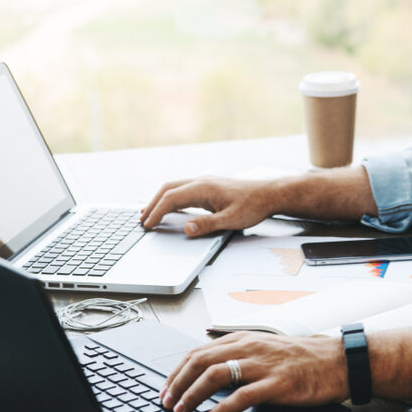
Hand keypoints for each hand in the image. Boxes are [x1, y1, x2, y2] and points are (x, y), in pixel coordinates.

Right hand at [140, 177, 273, 236]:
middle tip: (141, 219)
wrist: (270, 194)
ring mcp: (205, 183)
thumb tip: (186, 229)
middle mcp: (202, 181)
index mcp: (204, 187)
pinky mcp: (210, 188)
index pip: (171, 198)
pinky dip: (172, 199)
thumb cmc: (254, 205)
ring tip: (149, 213)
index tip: (147, 224)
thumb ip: (208, 224)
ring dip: (160, 200)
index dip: (157, 211)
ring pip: (175, 188)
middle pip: (168, 189)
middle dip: (153, 204)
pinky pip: (184, 191)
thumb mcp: (232, 219)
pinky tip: (169, 208)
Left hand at [159, 332, 347, 411]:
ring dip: (192, 395)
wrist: (338, 360)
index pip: (198, 351)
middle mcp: (250, 347)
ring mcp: (263, 365)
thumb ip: (240, 352)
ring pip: (215, 375)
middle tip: (166, 403)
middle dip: (177, 383)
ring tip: (181, 411)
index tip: (166, 388)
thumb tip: (212, 363)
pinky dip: (221, 410)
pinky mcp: (277, 384)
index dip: (177, 371)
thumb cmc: (304, 357)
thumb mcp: (266, 346)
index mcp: (245, 339)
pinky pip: (242, 397)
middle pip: (200, 361)